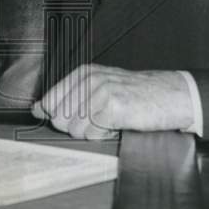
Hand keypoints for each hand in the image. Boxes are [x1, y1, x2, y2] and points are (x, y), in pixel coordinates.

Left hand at [30, 64, 192, 139]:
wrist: (171, 95)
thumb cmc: (136, 95)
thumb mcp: (98, 89)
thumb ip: (67, 97)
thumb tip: (37, 108)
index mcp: (82, 73)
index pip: (49, 102)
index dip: (60, 117)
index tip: (78, 117)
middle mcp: (89, 79)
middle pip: (59, 119)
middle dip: (77, 126)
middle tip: (100, 119)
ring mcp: (100, 91)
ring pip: (74, 129)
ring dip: (93, 132)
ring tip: (110, 120)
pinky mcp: (112, 107)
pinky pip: (92, 134)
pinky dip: (104, 136)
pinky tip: (117, 124)